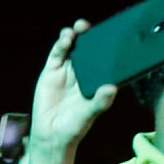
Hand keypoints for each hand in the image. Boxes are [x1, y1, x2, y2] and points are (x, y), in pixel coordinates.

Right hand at [28, 21, 122, 151]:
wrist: (51, 136)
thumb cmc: (74, 127)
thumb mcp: (89, 114)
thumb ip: (100, 102)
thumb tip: (112, 88)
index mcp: (95, 81)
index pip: (103, 60)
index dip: (107, 47)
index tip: (113, 35)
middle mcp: (82, 73)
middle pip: (88, 49)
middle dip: (90, 36)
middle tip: (93, 27)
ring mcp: (66, 71)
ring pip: (72, 48)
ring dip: (76, 35)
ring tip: (80, 28)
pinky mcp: (51, 71)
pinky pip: (57, 54)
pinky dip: (61, 45)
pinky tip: (66, 38)